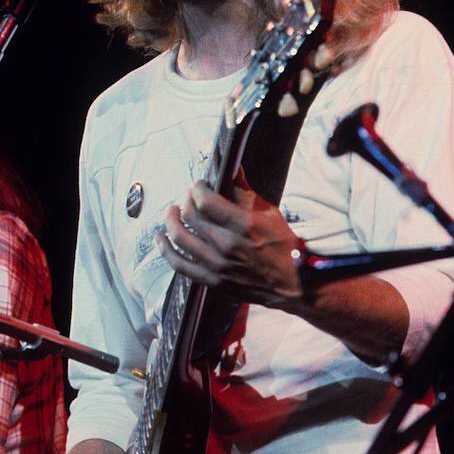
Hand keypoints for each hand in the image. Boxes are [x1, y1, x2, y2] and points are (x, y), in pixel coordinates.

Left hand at [159, 178, 303, 306]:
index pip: (205, 201)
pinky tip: (160, 239)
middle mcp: (227, 245)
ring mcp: (217, 266)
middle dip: (185, 201)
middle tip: (188, 197)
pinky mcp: (213, 281)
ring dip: (170, 221)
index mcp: (243, 225)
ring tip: (171, 212)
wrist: (293, 285)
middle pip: (189, 217)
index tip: (199, 186)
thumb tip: (233, 169)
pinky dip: (166, 250)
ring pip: (180, 238)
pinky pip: (180, 265)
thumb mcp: (269, 213)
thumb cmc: (283, 246)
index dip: (197, 189)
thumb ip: (245, 192)